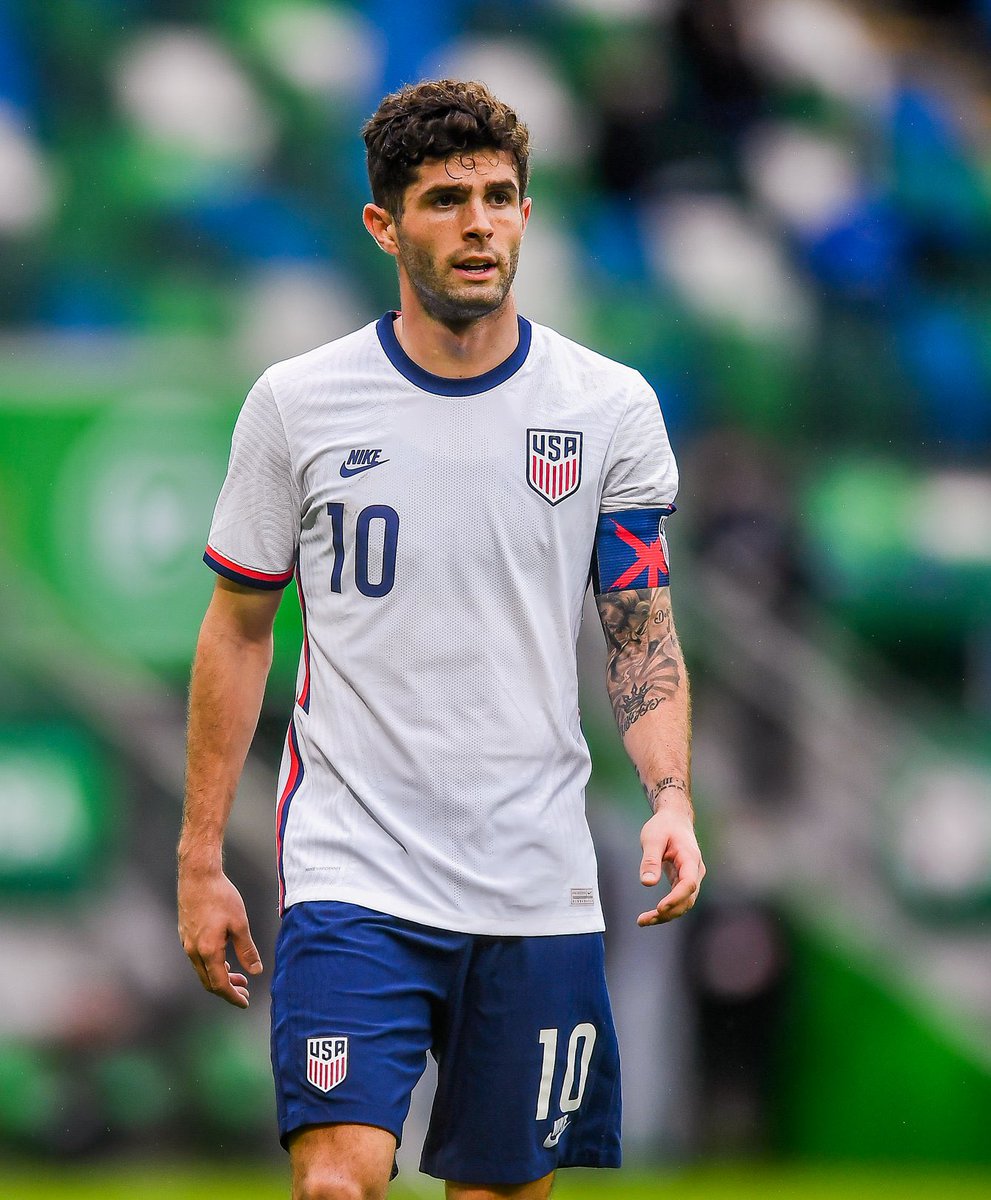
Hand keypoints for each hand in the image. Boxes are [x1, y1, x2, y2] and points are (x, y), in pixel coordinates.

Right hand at [178, 866, 262, 1007]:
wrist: (198, 876)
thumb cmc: (221, 896)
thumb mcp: (240, 923)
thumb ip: (247, 950)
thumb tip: (255, 971)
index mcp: (208, 951)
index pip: (219, 984)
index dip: (232, 996)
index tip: (245, 1002)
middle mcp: (193, 951)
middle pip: (208, 982)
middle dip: (227, 990)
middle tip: (245, 991)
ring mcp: (186, 943)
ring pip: (202, 971)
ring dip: (219, 977)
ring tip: (237, 976)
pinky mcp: (185, 934)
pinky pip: (197, 959)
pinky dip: (211, 965)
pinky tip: (224, 959)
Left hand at [636, 810, 704, 925]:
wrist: (674, 819)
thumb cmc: (663, 826)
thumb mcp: (652, 838)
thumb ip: (650, 860)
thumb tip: (647, 884)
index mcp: (690, 859)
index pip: (688, 884)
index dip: (676, 898)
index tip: (659, 908)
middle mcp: (695, 871)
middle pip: (687, 899)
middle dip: (668, 912)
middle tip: (644, 920)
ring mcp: (691, 878)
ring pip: (684, 904)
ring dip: (666, 915)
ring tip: (642, 921)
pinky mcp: (683, 882)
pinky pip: (678, 900)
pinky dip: (666, 910)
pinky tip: (650, 916)